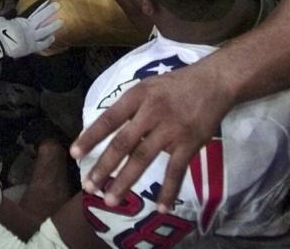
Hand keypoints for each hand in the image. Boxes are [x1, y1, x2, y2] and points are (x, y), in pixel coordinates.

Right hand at [0, 0, 61, 59]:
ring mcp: (32, 38)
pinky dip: (48, 42)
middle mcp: (30, 28)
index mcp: (23, 21)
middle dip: (50, 11)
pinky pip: (42, 45)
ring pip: (46, 31)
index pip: (35, 10)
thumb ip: (9, 17)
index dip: (42, 4)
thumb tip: (11, 15)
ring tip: (61, 22)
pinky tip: (53, 38)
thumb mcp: (2, 20)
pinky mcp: (32, 48)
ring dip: (54, 26)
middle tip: (58, 5)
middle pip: (42, 18)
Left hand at [71, 64, 232, 210]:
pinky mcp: (189, 143)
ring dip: (125, 181)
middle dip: (104, 167)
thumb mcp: (148, 86)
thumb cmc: (177, 84)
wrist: (214, 82)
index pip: (109, 119)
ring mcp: (170, 129)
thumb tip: (110, 132)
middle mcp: (151, 112)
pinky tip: (161, 207)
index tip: (74, 154)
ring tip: (111, 199)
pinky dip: (168, 190)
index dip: (90, 137)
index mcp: (138, 96)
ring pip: (143, 159)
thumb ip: (131, 107)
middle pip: (122, 143)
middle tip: (89, 187)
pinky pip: (176, 171)